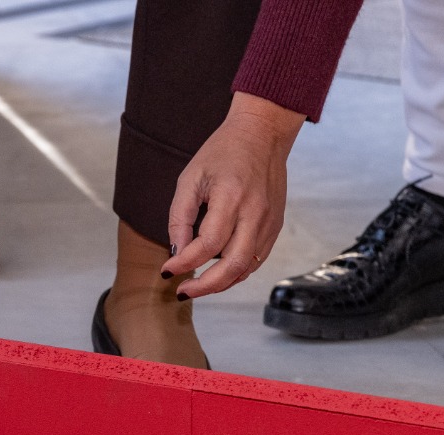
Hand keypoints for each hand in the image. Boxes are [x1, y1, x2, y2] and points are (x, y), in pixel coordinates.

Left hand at [164, 92, 305, 299]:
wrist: (262, 133)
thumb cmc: (222, 152)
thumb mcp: (190, 178)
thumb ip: (180, 217)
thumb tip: (176, 252)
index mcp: (232, 197)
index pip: (208, 244)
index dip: (185, 263)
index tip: (167, 270)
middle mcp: (255, 213)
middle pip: (233, 265)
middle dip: (205, 286)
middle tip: (183, 292)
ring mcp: (270, 222)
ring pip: (247, 268)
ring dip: (221, 284)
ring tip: (197, 286)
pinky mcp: (276, 226)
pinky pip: (257, 260)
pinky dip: (236, 272)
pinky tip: (218, 274)